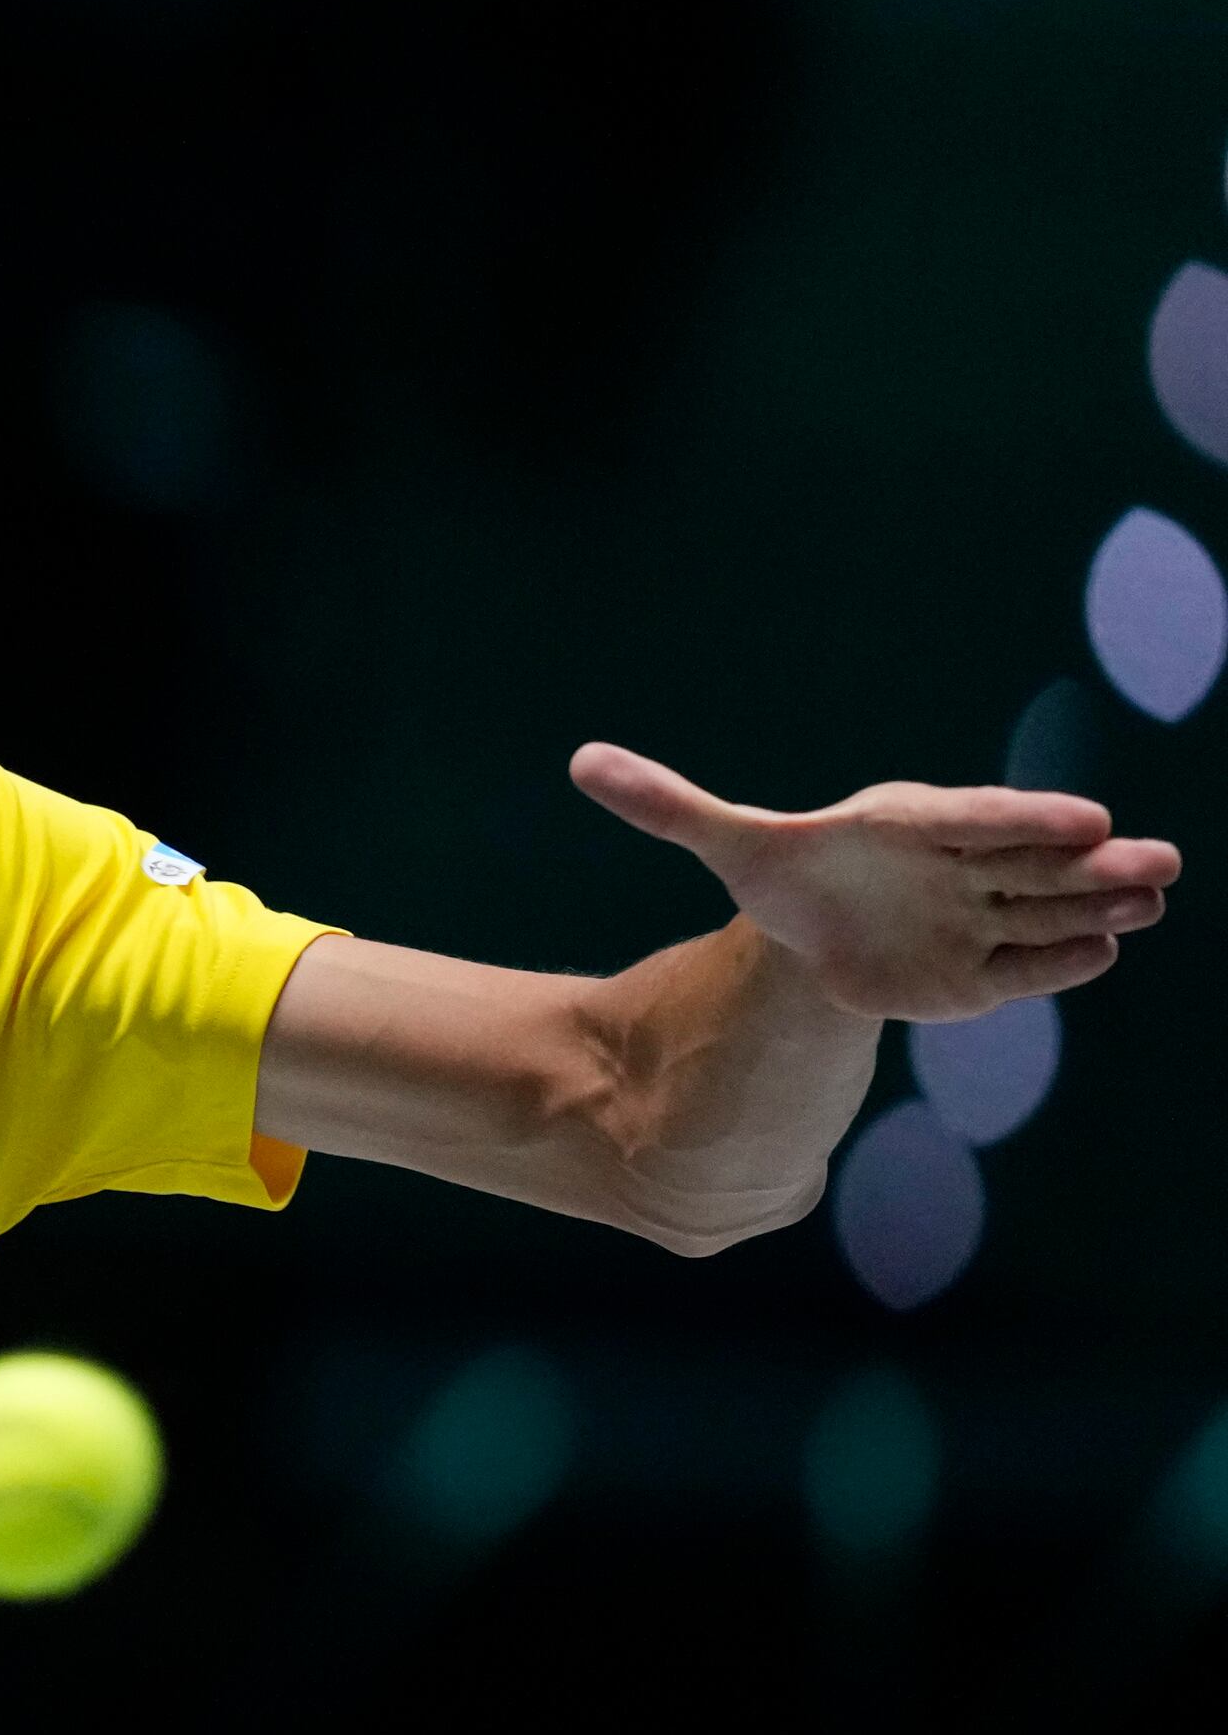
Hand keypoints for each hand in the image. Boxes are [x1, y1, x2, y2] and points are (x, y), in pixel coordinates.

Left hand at [571, 744, 1179, 1021]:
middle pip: (1032, 863)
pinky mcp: (981, 971)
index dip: (1028, 818)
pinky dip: (1059, 965)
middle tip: (1153, 857)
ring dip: (1098, 906)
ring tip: (1153, 898)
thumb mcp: (728, 843)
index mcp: (912, 821)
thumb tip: (581, 763)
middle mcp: (960, 865)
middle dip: (1091, 864)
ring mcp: (978, 916)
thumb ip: (668, 806)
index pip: (977, 816)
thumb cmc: (788, 872)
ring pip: (1045, 909)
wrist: (814, 926)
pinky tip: (1104, 952)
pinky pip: (1025, 967)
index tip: (1084, 817)